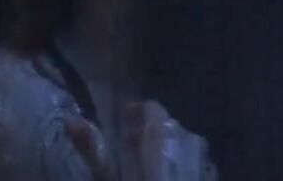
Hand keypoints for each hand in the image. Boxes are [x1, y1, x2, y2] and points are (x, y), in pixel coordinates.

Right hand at [66, 101, 217, 180]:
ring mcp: (204, 159)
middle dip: (146, 132)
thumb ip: (92, 149)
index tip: (120, 120)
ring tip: (143, 169)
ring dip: (163, 149)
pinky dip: (178, 164)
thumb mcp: (109, 179)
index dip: (135, 112)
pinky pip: (194, 160)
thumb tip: (72, 120)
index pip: (152, 109)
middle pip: (166, 126)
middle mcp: (189, 141)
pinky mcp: (210, 175)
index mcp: (163, 138)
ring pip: (181, 143)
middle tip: (125, 149)